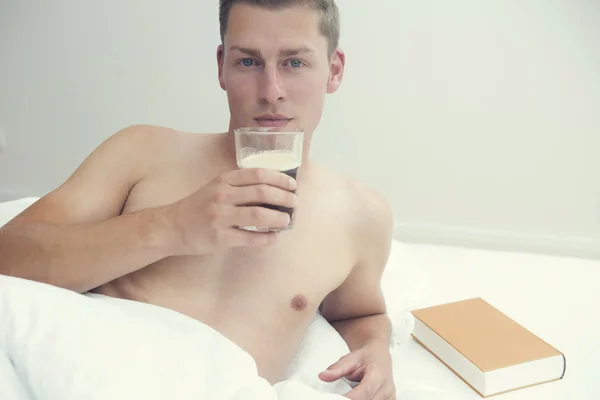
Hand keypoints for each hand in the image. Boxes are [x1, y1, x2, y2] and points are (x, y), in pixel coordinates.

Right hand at [164, 168, 295, 254]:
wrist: (171, 227)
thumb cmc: (198, 206)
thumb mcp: (216, 188)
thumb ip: (239, 186)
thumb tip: (273, 191)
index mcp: (224, 180)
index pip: (258, 174)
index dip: (280, 178)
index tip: (292, 184)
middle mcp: (223, 196)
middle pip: (262, 192)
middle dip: (284, 197)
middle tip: (294, 202)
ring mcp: (221, 217)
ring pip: (259, 215)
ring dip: (279, 218)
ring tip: (287, 220)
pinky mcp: (220, 238)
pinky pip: (250, 238)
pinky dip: (267, 238)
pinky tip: (274, 237)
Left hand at [319, 345, 394, 399]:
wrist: (379, 356)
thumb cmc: (366, 357)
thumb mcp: (350, 358)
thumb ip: (337, 368)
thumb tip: (323, 376)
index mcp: (378, 374)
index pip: (365, 391)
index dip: (351, 398)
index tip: (337, 399)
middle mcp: (387, 388)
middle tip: (337, 398)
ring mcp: (389, 397)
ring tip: (346, 396)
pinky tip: (355, 398)